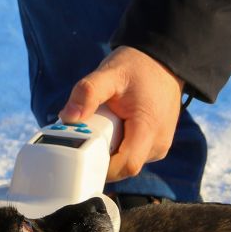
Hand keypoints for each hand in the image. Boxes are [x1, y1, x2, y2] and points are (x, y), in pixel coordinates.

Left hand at [58, 46, 184, 182]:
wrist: (162, 63)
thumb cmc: (138, 67)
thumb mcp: (110, 73)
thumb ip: (88, 92)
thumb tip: (68, 117)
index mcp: (148, 129)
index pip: (125, 166)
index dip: (101, 167)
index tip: (82, 154)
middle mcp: (158, 144)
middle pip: (123, 168)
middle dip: (101, 157)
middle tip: (87, 135)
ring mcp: (158, 147)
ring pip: (126, 163)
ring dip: (109, 151)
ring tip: (103, 125)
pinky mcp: (155, 146)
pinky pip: (132, 155)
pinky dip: (118, 146)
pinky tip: (113, 128)